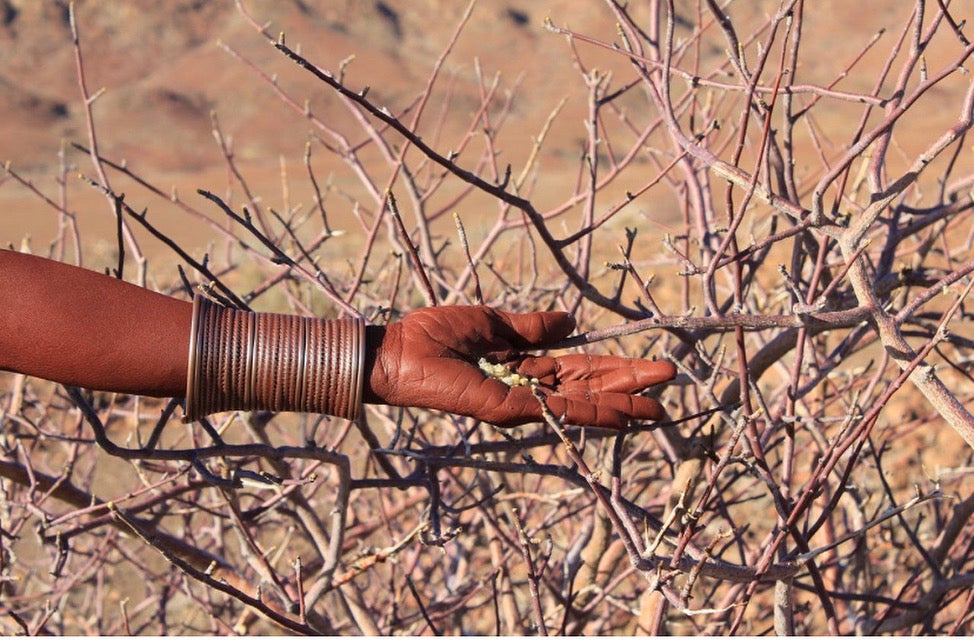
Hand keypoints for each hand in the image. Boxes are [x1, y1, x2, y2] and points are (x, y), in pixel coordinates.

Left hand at [364, 306, 675, 428]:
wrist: (399, 350)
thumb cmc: (435, 334)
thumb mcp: (494, 324)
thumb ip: (533, 327)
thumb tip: (571, 321)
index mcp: (525, 365)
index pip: (579, 370)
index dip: (614, 369)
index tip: (649, 366)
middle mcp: (528, 388)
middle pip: (589, 388)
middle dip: (629, 387)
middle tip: (669, 381)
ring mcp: (521, 403)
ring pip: (581, 404)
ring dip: (620, 404)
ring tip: (658, 405)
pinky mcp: (509, 410)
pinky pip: (557, 411)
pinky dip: (590, 413)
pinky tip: (620, 414)